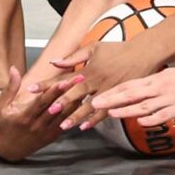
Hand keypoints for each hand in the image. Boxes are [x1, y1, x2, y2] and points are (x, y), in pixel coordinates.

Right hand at [0, 66, 84, 160]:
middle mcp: (38, 125)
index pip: (42, 102)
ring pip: (64, 115)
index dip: (54, 91)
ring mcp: (47, 131)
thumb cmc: (2, 124)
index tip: (64, 80)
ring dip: (75, 101)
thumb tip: (14, 69)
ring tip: (86, 87)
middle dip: (69, 91)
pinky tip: (82, 102)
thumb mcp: (0, 106)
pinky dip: (74, 113)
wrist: (7, 149)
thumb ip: (9, 88)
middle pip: (57, 106)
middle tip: (80, 78)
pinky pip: (66, 123)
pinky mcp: (53, 136)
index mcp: (25, 116)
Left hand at [34, 41, 163, 130]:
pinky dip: (95, 119)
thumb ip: (74, 56)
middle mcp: (96, 80)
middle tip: (49, 111)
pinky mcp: (118, 96)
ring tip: (64, 126)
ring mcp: (108, 90)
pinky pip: (106, 110)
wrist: (143, 53)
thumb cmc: (118, 49)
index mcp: (88, 69)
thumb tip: (54, 62)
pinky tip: (85, 126)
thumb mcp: (94, 48)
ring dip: (77, 116)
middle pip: (76, 93)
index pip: (64, 78)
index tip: (31, 90)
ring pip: (90, 106)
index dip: (47, 84)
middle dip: (62, 102)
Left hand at [91, 64, 174, 126]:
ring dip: (126, 109)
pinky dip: (150, 118)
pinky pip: (162, 114)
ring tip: (111, 114)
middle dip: (112, 99)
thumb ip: (157, 82)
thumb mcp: (172, 75)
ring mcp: (170, 98)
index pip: (131, 84)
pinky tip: (140, 121)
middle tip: (95, 104)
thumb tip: (142, 88)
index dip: (113, 91)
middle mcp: (161, 87)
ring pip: (144, 104)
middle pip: (132, 93)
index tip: (99, 96)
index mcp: (158, 78)